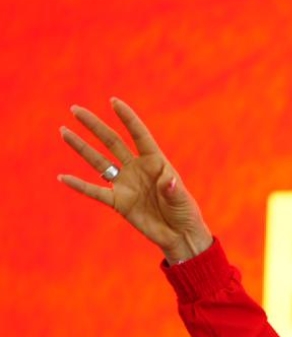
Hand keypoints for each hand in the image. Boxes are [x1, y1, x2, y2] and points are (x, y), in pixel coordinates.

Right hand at [58, 98, 212, 263]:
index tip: (113, 101)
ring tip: (63, 131)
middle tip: (75, 110)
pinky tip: (63, 177)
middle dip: (94, 126)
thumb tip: (167, 180)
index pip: (139, 135)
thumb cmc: (185, 213)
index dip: (127, 118)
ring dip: (81, 147)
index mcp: (155, 162)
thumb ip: (172, 189)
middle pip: (112, 142)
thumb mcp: (181, 199)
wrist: (179, 235)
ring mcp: (125, 184)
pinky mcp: (118, 202)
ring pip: (99, 161)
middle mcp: (137, 169)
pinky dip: (79, 186)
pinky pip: (95, 192)